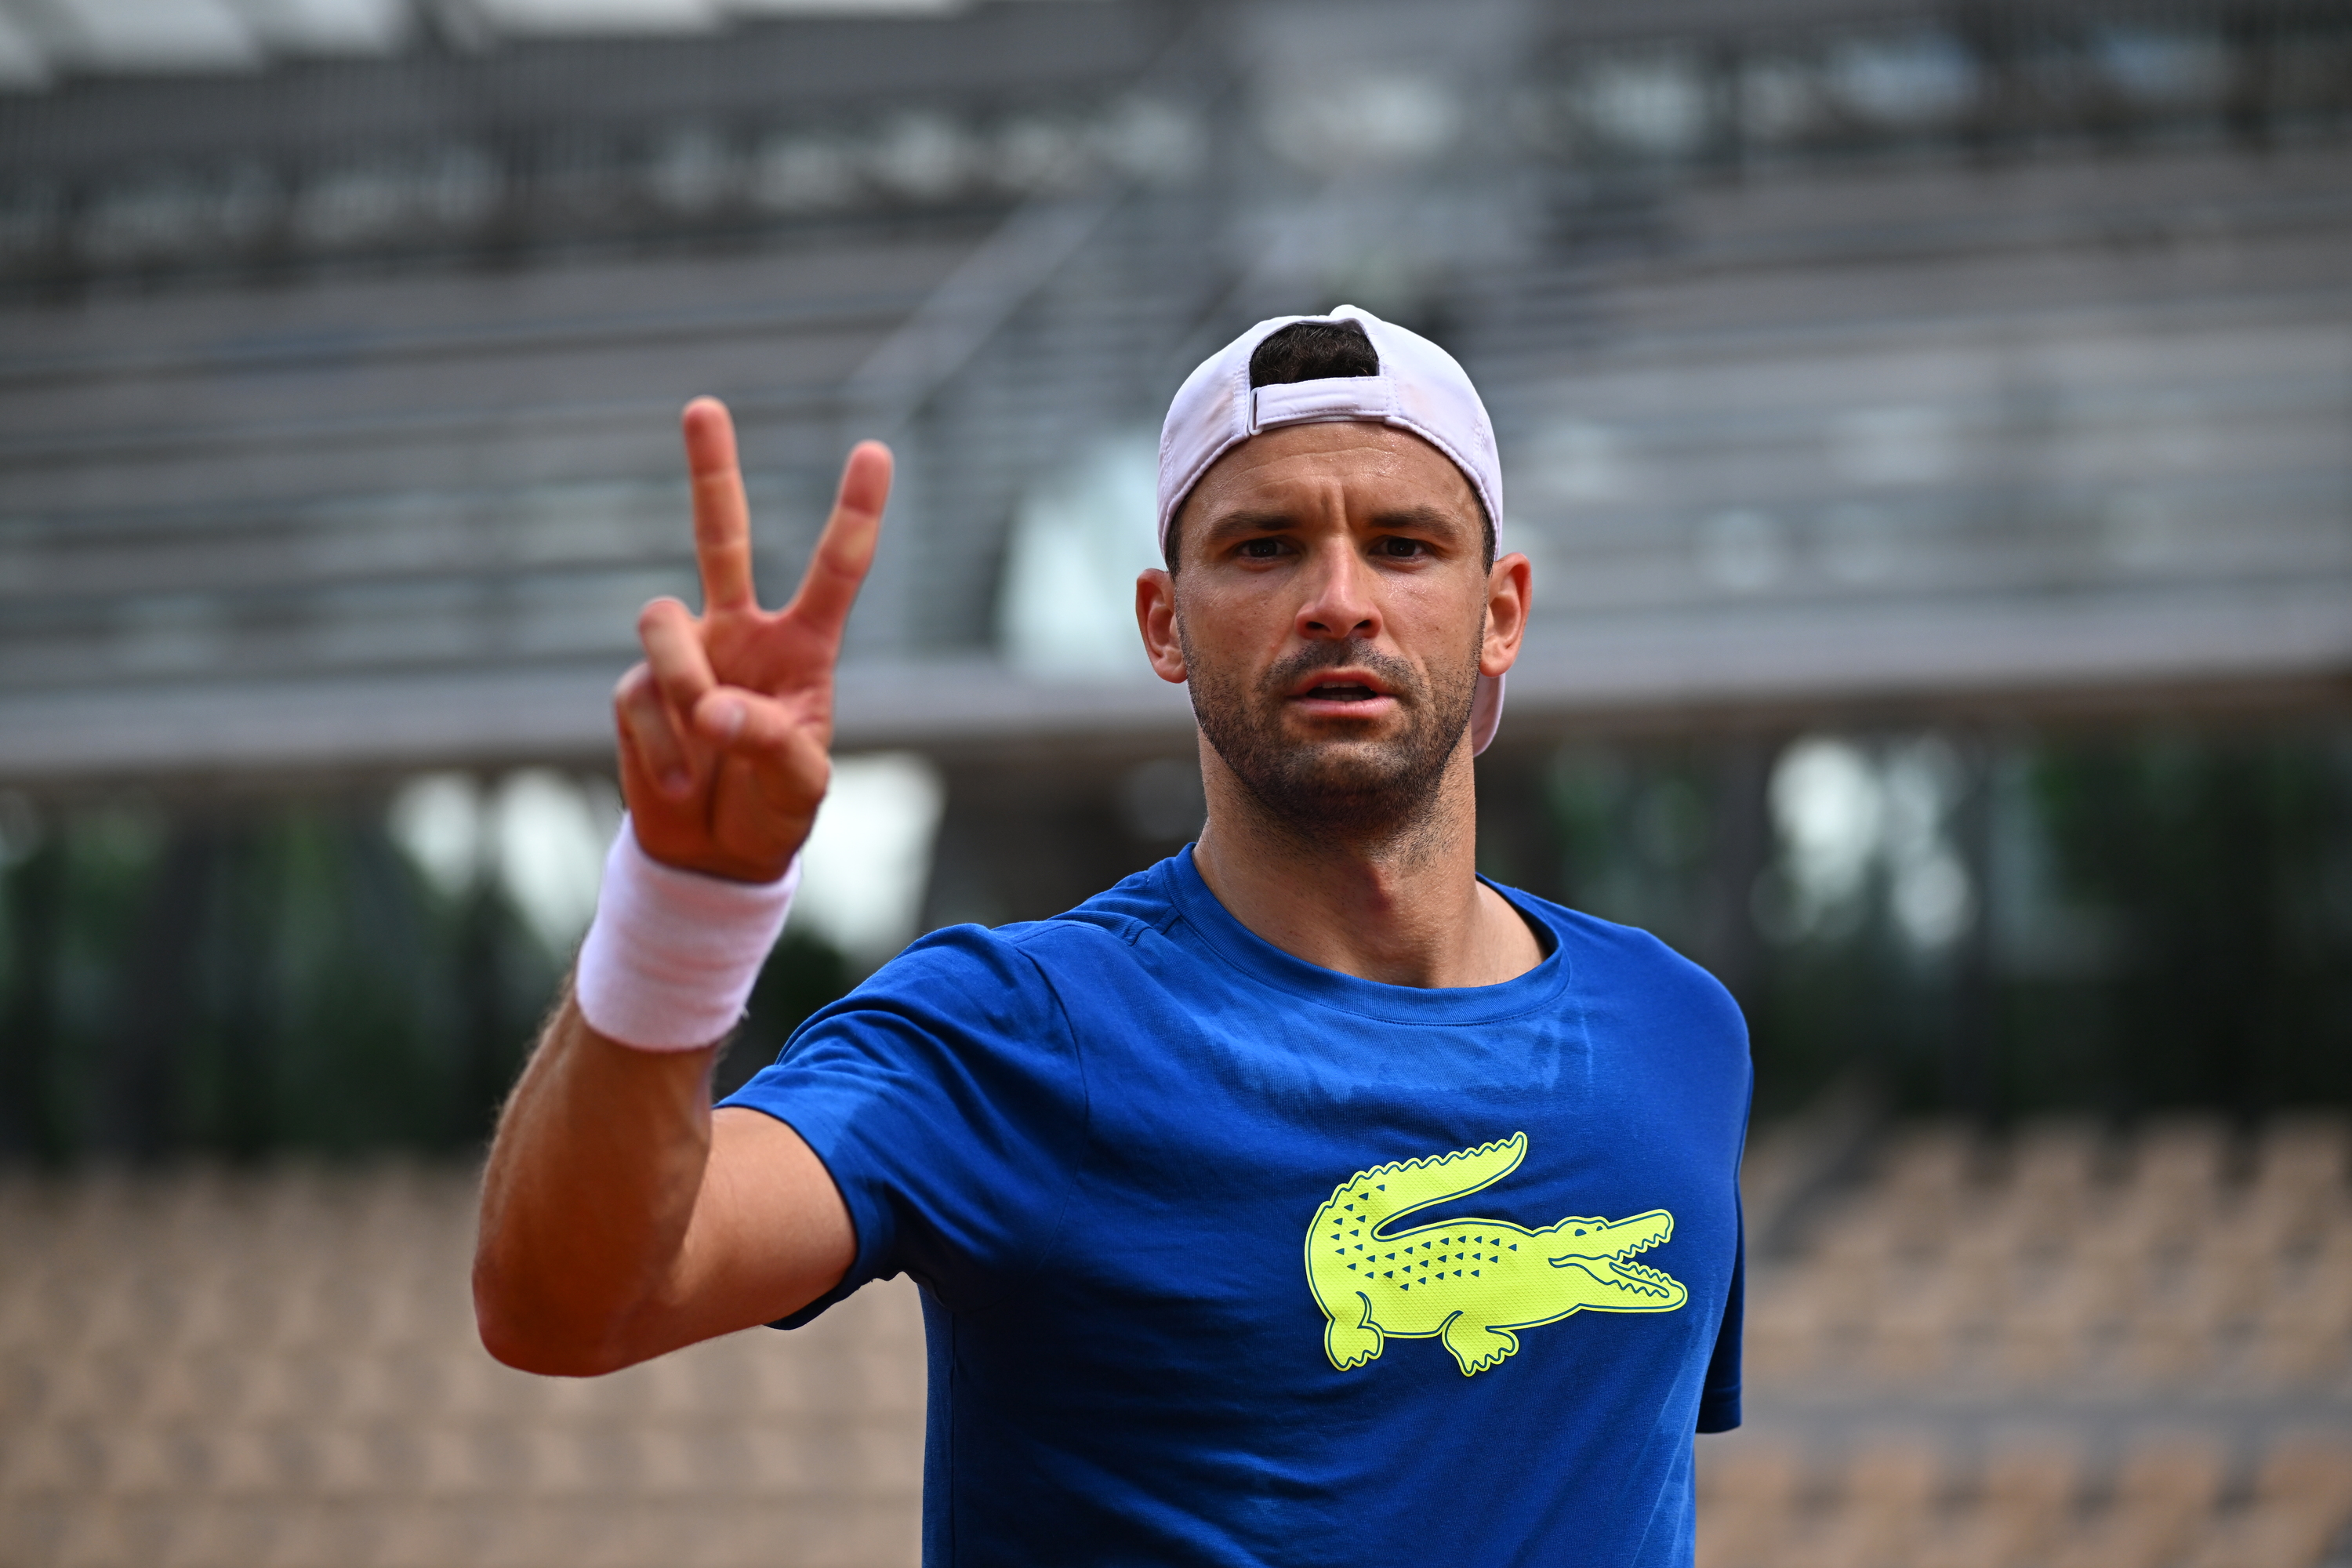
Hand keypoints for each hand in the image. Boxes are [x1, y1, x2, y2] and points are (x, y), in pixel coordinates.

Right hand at [614, 398, 891, 882]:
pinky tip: (682, 780)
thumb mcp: (799, 788)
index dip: (855, 512)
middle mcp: (740, 634)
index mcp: (802, 647)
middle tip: (704, 405)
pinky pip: (639, 695)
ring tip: (709, 743)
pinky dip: (661, 746)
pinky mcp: (637, 690)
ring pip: (661, 620)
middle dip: (710, 470)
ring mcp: (685, 656)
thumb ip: (772, 744)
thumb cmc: (775, 811)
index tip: (875, 450)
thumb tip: (714, 708)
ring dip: (684, 680)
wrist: (713, 857)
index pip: (835, 570)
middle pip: (720, 535)